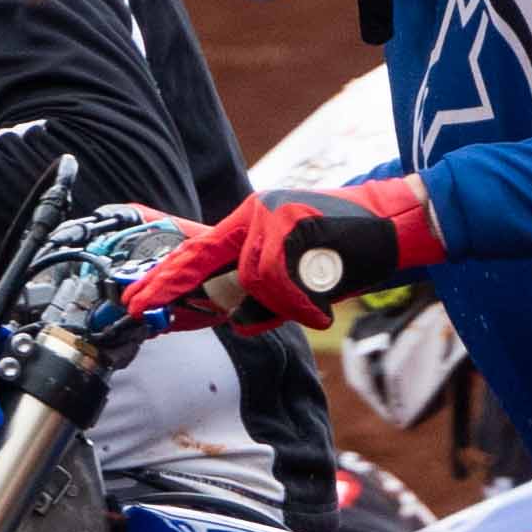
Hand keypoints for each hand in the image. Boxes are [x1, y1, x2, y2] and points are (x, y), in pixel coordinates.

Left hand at [122, 174, 438, 331]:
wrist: (394, 225)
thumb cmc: (347, 254)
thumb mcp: (293, 273)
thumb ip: (256, 290)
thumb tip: (220, 317)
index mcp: (251, 223)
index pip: (196, 247)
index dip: (164, 274)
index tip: (136, 295)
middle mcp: (255, 214)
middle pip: (201, 257)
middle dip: (169, 287)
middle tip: (139, 307)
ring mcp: (271, 217)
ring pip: (248, 281)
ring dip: (279, 306)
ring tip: (313, 306)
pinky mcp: (290, 225)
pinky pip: (277, 283)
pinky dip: (298, 305)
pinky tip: (321, 307)